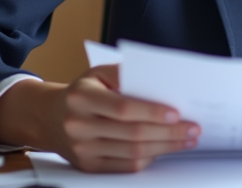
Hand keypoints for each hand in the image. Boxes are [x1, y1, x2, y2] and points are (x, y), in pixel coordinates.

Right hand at [0, 65, 199, 172]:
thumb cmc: (83, 91)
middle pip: (132, 134)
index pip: (123, 108)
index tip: (178, 113)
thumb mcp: (98, 73)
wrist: (49, 117)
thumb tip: (161, 82)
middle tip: (193, 129)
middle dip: (168, 133)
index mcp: (81, 98)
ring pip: (132, 153)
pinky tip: (164, 149)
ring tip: (186, 140)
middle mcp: (79, 125)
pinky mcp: (87, 166)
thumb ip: (125, 74)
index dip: (152, 112)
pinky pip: (124, 167)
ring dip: (164, 147)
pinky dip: (148, 159)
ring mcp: (82, 150)